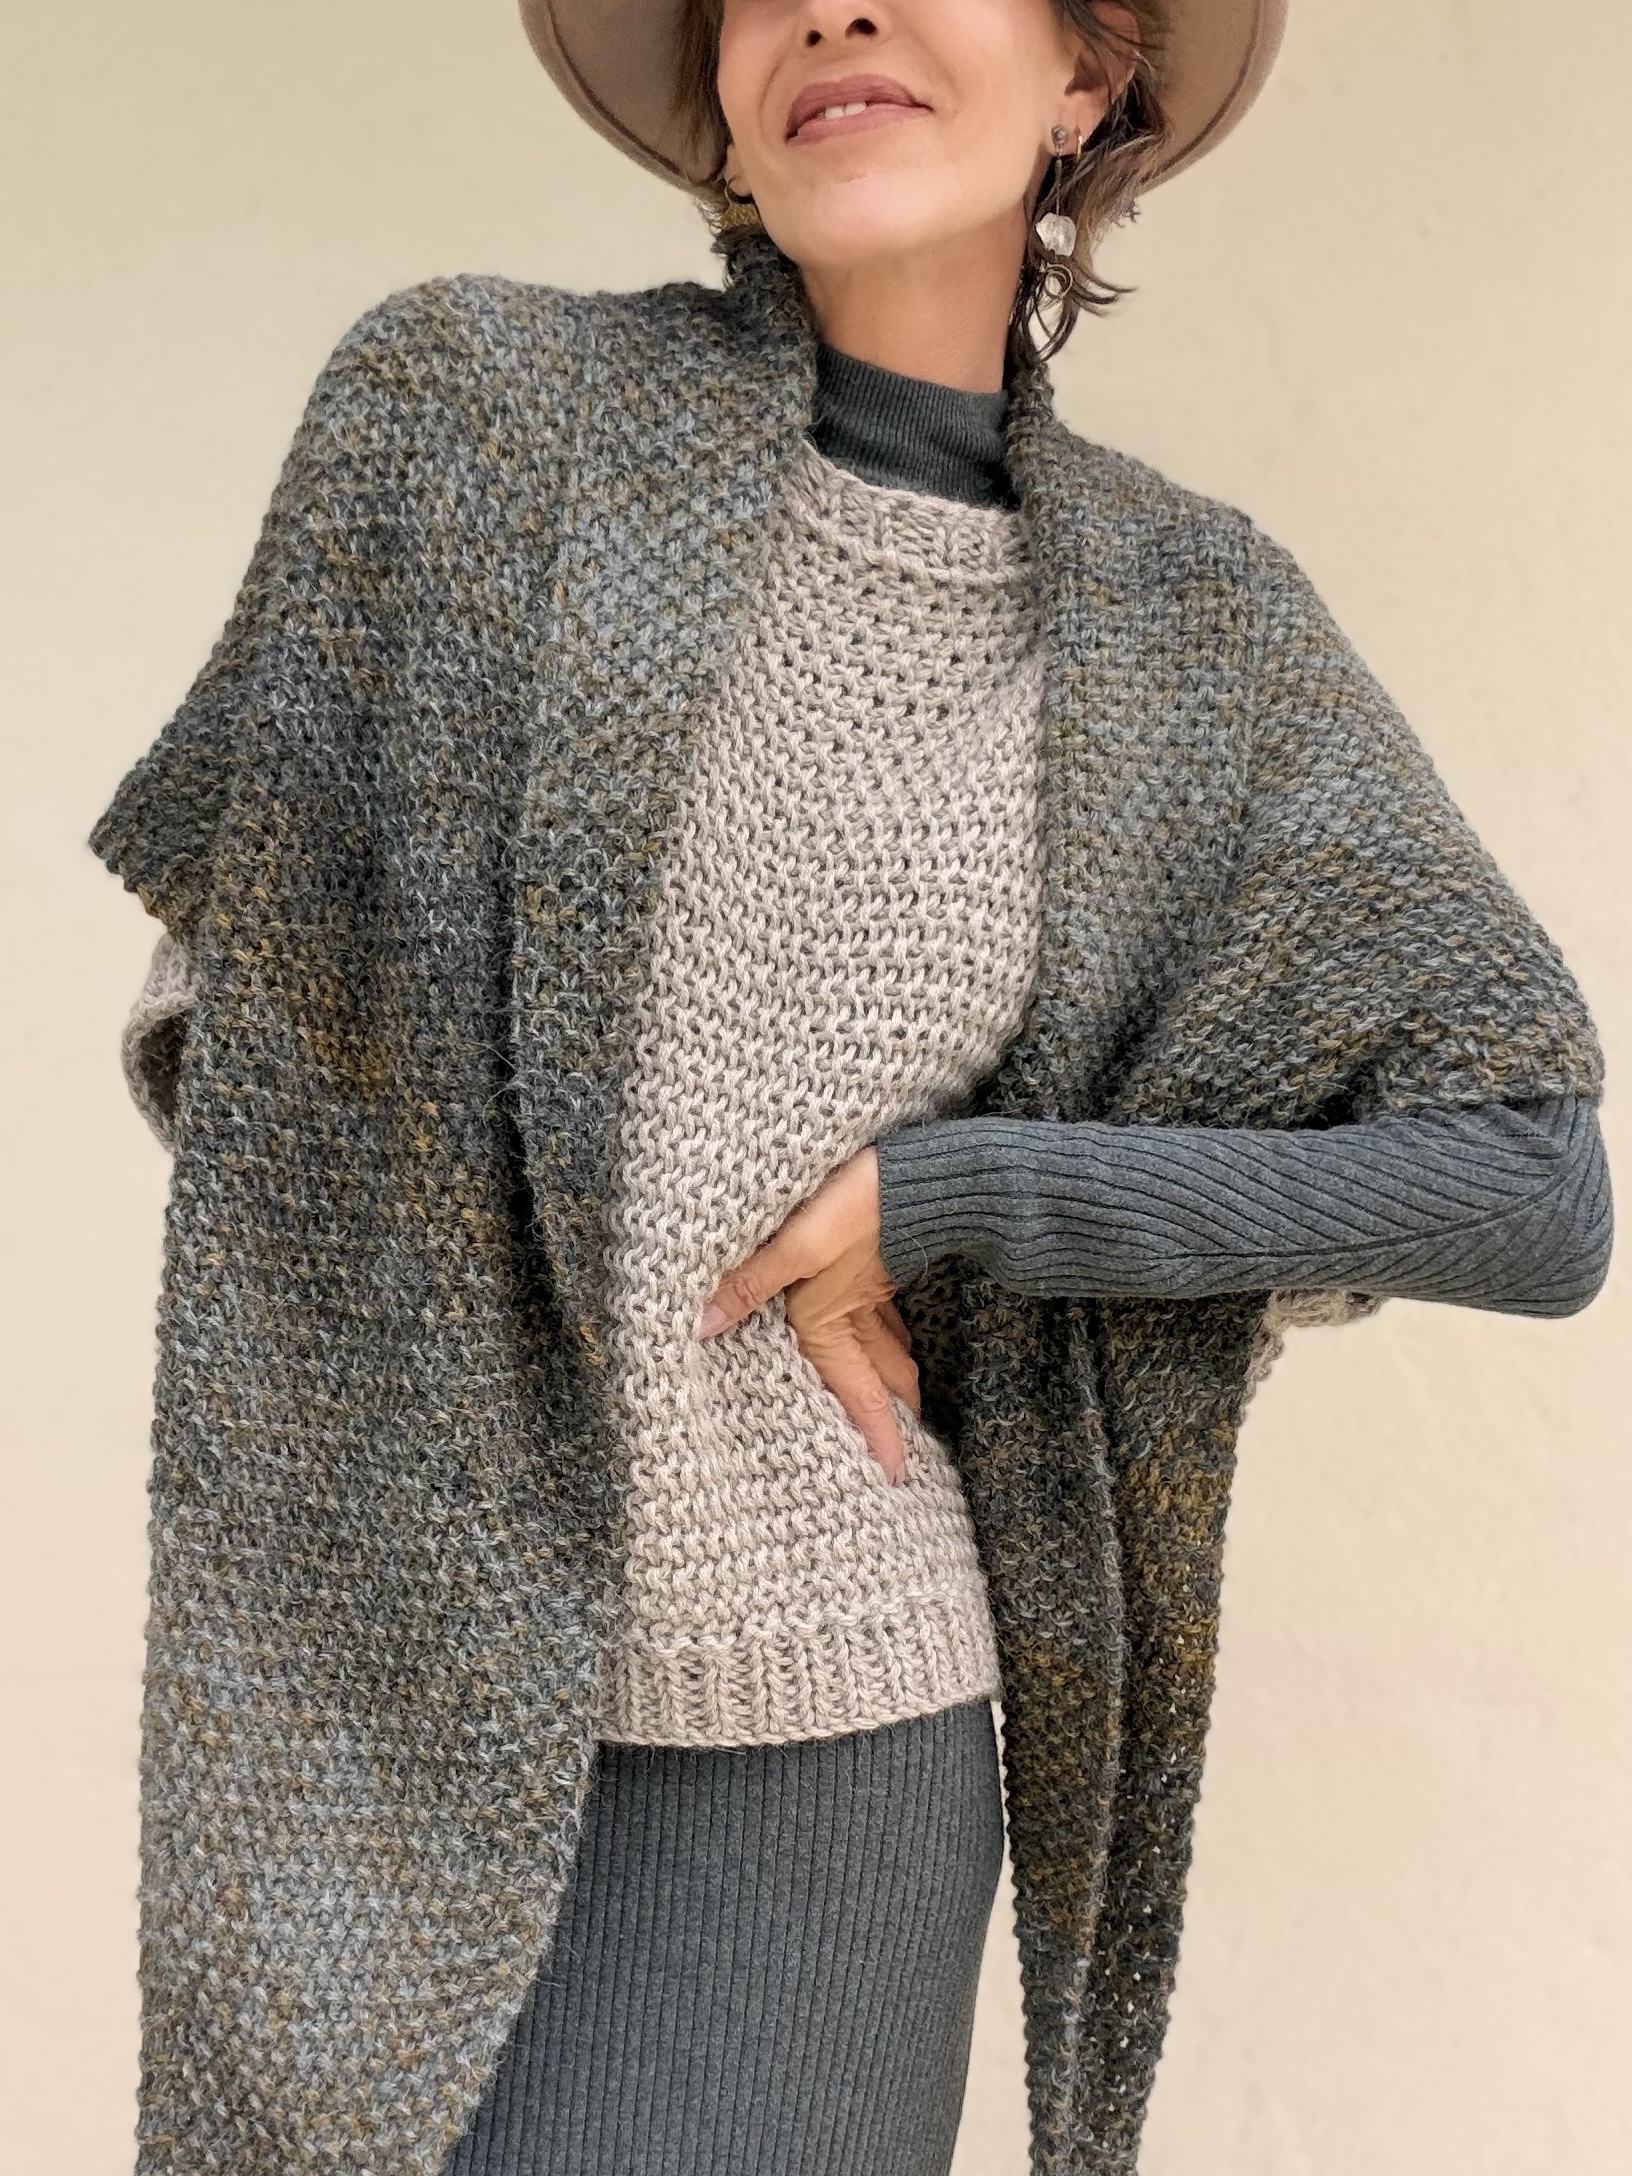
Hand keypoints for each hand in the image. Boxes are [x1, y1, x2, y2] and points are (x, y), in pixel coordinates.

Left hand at [694, 1147, 920, 1484]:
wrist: (913, 1169)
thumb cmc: (855, 1207)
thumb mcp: (794, 1245)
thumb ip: (747, 1284)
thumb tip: (700, 1325)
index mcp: (835, 1321)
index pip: (861, 1394)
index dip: (879, 1436)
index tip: (895, 1475)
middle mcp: (859, 1313)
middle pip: (884, 1376)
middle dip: (894, 1413)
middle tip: (904, 1446)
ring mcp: (876, 1285)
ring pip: (888, 1344)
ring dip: (893, 1375)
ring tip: (899, 1398)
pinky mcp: (881, 1257)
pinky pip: (884, 1313)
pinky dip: (888, 1334)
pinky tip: (881, 1324)